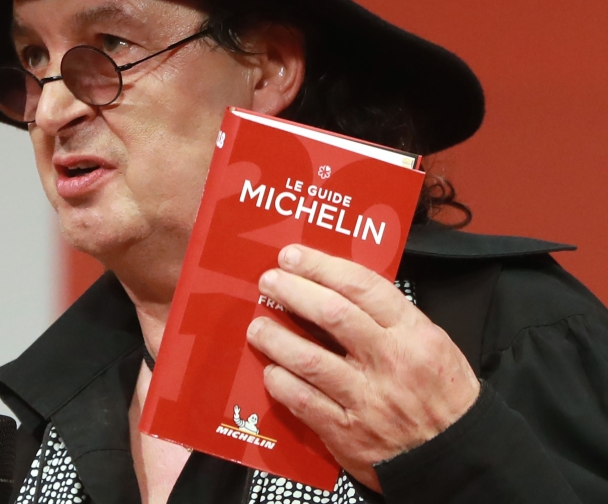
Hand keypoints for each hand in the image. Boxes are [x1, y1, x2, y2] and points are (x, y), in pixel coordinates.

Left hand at [245, 244, 479, 491]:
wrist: (458, 458)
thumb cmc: (442, 394)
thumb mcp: (432, 344)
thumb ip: (389, 317)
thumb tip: (336, 286)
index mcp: (414, 335)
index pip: (362, 286)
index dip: (320, 266)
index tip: (292, 257)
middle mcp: (390, 363)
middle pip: (331, 315)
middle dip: (293, 292)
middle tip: (269, 282)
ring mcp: (367, 400)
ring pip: (309, 359)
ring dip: (276, 338)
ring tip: (258, 326)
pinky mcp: (348, 434)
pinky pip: (303, 402)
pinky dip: (281, 383)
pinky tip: (272, 371)